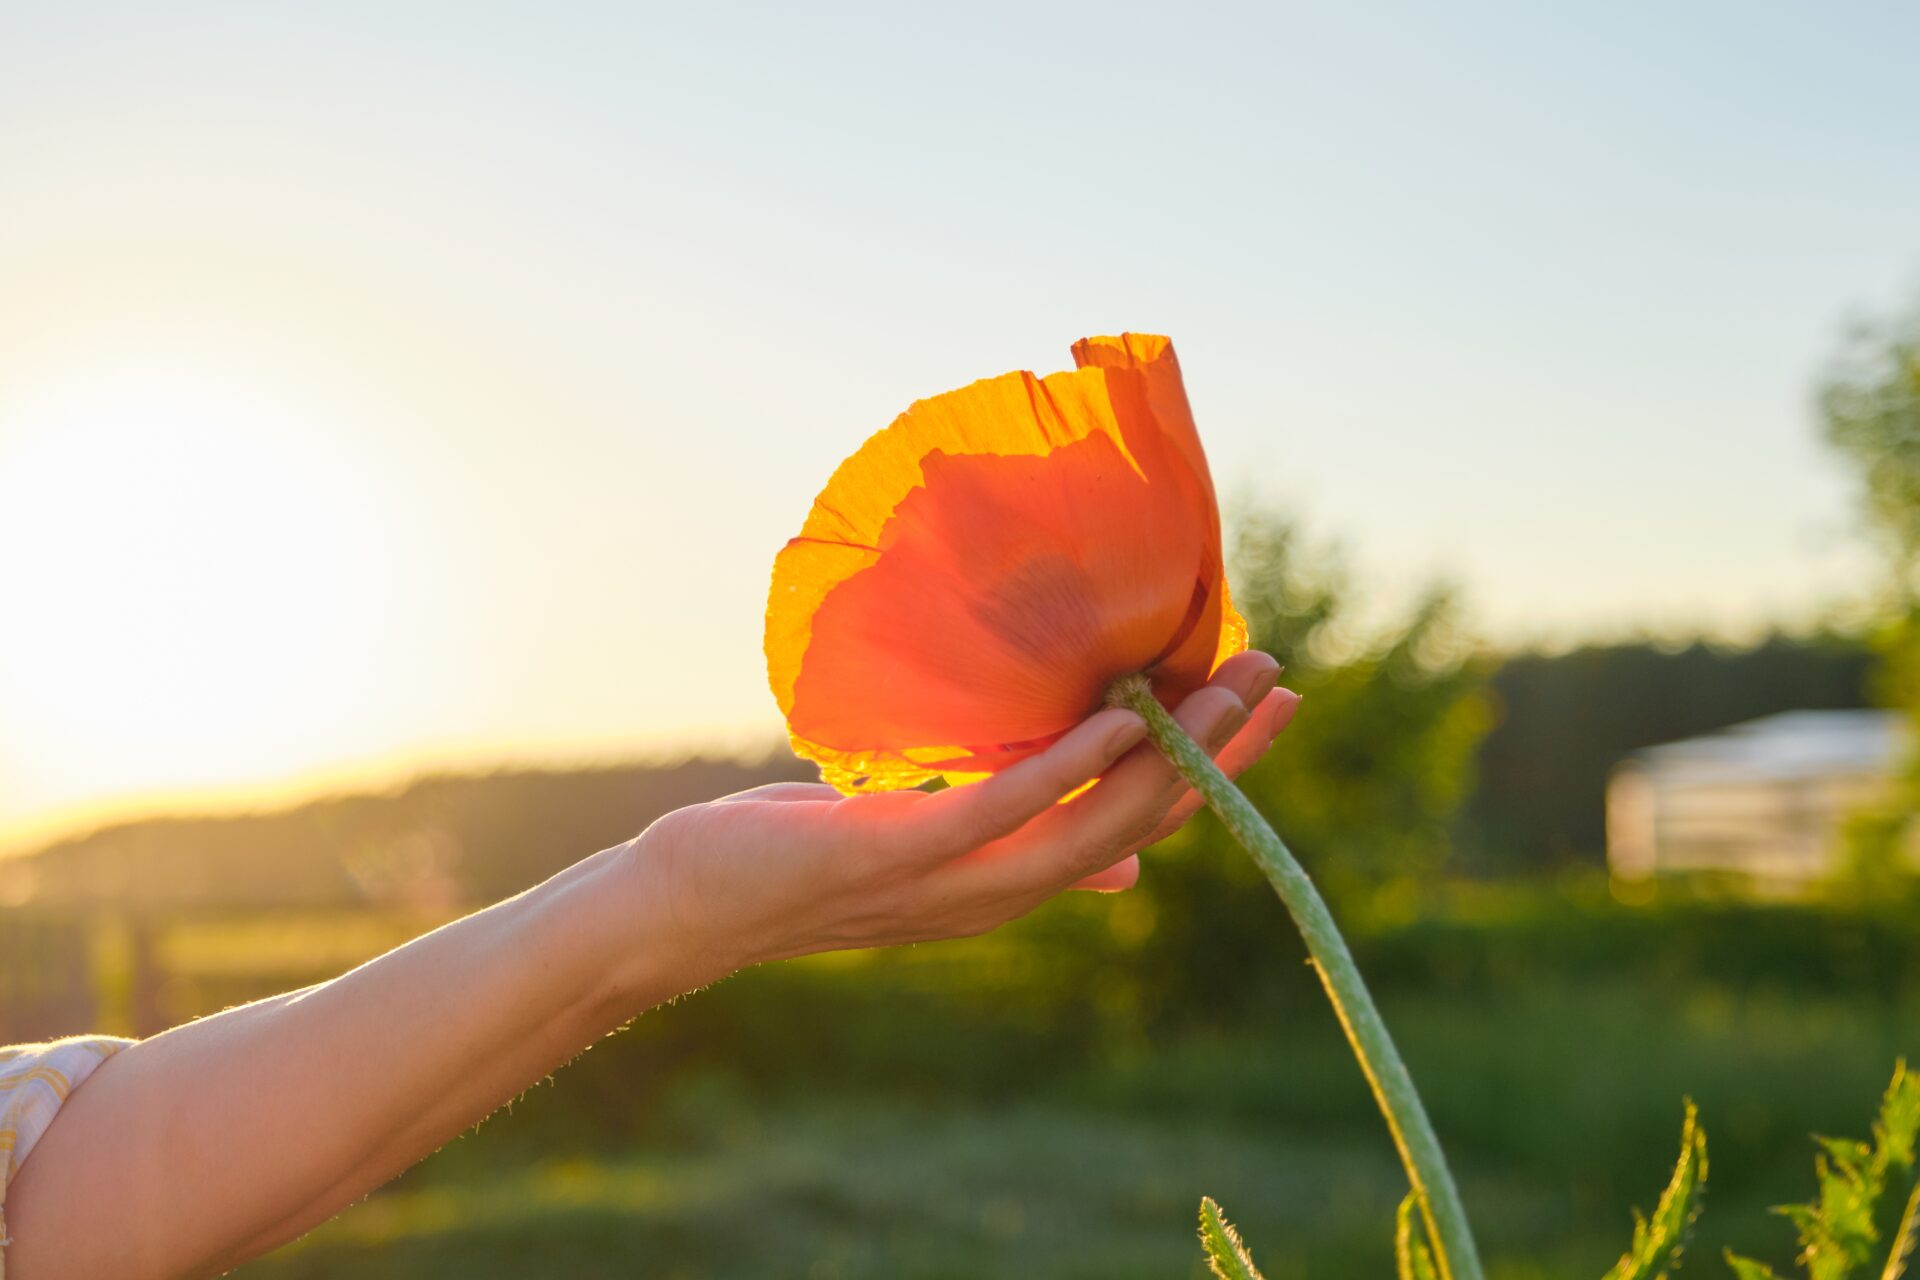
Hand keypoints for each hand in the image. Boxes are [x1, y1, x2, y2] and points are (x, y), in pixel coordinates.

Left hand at [627, 651, 1297, 979]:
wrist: (690, 909)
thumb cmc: (802, 862)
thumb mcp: (926, 851)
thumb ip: (1018, 844)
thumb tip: (1121, 861)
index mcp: (1012, 885)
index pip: (1143, 832)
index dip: (1216, 776)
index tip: (1270, 706)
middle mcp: (1002, 895)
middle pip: (1144, 828)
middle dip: (1218, 757)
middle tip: (1277, 677)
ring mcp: (956, 881)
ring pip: (1095, 825)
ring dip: (1169, 753)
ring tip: (1222, 684)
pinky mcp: (905, 852)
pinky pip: (1006, 807)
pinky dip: (1070, 764)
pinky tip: (1115, 713)